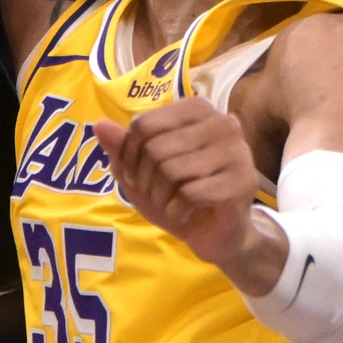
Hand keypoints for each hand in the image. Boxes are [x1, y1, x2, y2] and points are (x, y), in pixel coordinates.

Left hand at [94, 100, 276, 281]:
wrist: (214, 233)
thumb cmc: (177, 194)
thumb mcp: (141, 171)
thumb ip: (122, 147)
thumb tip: (99, 125)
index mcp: (197, 110)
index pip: (143, 125)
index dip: (128, 157)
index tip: (135, 175)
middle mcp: (222, 122)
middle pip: (156, 149)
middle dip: (145, 181)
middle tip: (156, 195)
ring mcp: (238, 151)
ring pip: (171, 171)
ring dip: (160, 198)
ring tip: (172, 204)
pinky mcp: (243, 181)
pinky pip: (190, 193)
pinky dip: (177, 211)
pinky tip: (188, 213)